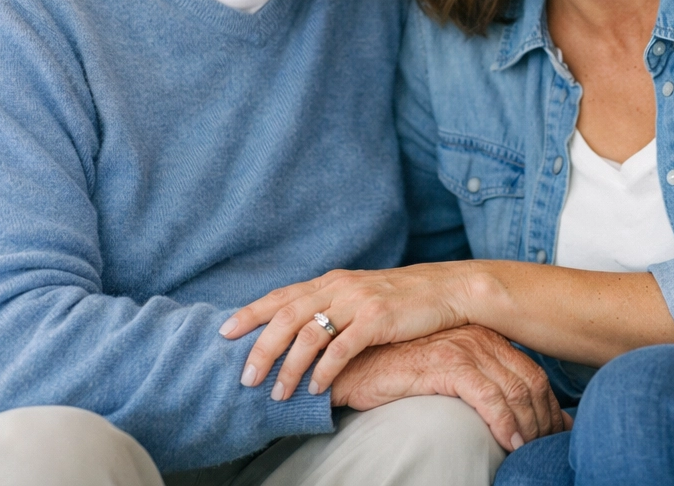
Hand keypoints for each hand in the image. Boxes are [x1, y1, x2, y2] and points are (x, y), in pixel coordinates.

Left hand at [221, 262, 479, 401]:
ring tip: (277, 392)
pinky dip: (323, 370)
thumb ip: (332, 306)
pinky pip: (342, 348)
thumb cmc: (405, 298)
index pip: (281, 295)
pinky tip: (315, 388)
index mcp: (332, 280)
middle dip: (261, 348)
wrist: (449, 289)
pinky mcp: (378, 319)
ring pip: (309, 334)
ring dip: (289, 366)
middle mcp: (340, 286)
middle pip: (286, 316)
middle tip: (245, 377)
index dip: (250, 313)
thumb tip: (300, 331)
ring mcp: (359, 302)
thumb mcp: (362, 294)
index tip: (224, 332)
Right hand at [331, 326, 570, 451]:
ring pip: (515, 390)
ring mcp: (464, 348)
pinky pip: (488, 397)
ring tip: (527, 450)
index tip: (554, 431)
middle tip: (544, 446)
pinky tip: (507, 442)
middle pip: (531, 382)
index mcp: (485, 337)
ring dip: (527, 425)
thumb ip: (480, 384)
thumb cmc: (398, 374)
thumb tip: (515, 415)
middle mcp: (480, 338)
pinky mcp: (447, 363)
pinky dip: (503, 422)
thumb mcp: (447, 374)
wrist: (353, 365)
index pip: (532, 372)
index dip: (548, 406)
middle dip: (543, 418)